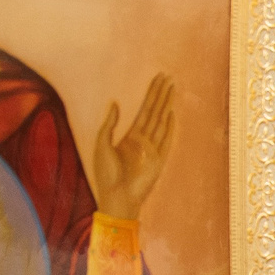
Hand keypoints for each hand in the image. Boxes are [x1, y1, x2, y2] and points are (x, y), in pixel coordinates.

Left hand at [90, 74, 177, 220]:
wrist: (116, 196)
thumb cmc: (106, 174)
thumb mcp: (101, 144)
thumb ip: (109, 124)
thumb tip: (116, 103)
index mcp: (130, 136)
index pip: (144, 110)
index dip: (151, 94)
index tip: (157, 80)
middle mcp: (144, 140)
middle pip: (155, 111)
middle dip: (161, 94)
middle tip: (168, 77)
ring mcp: (153, 149)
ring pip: (161, 121)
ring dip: (166, 104)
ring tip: (172, 88)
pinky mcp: (159, 159)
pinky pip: (167, 140)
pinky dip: (170, 127)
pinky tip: (172, 114)